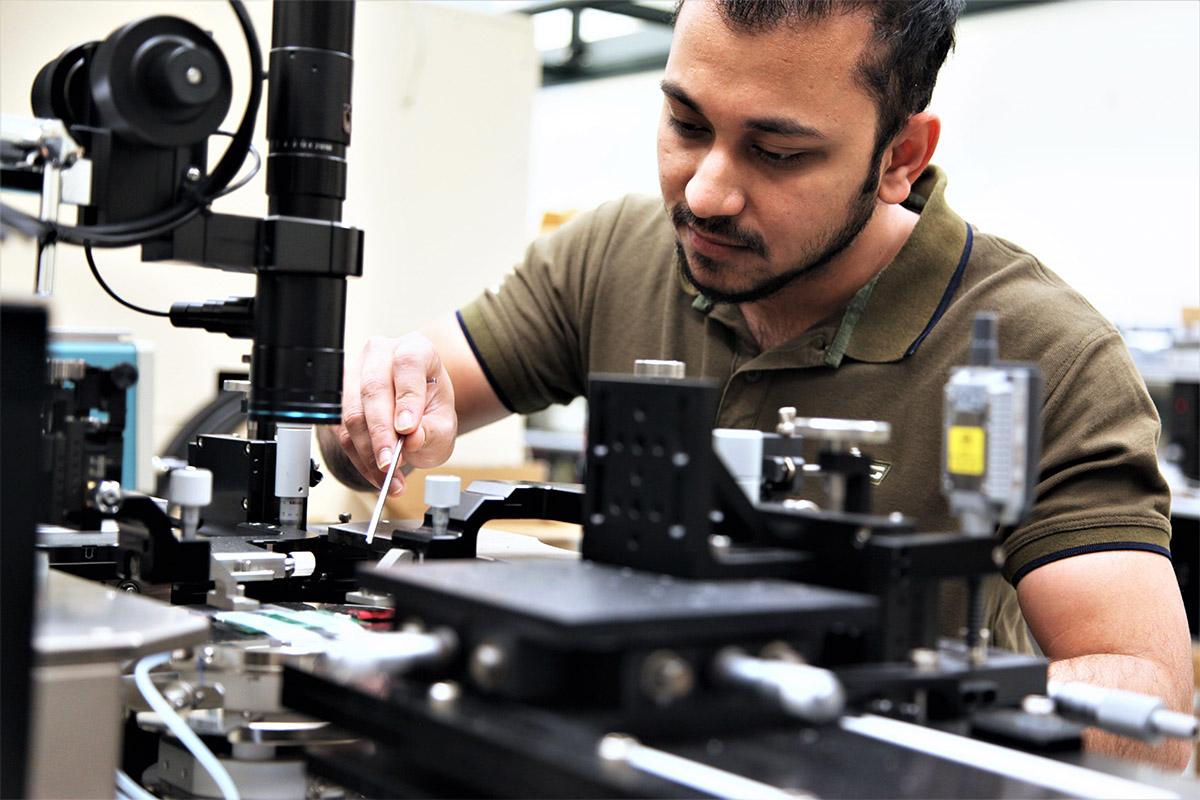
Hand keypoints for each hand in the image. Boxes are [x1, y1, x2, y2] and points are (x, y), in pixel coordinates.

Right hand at [322, 333, 457, 494]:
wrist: (412, 415)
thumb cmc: (428, 410)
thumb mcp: (443, 422)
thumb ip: (433, 430)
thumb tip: (413, 438)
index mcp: (414, 348)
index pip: (407, 365)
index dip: (407, 398)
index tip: (407, 430)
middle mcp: (381, 354)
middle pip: (373, 390)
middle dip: (381, 434)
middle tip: (391, 463)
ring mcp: (354, 372)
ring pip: (352, 413)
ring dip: (368, 452)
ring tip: (389, 478)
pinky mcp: (336, 398)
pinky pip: (341, 431)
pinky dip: (358, 458)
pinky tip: (376, 474)